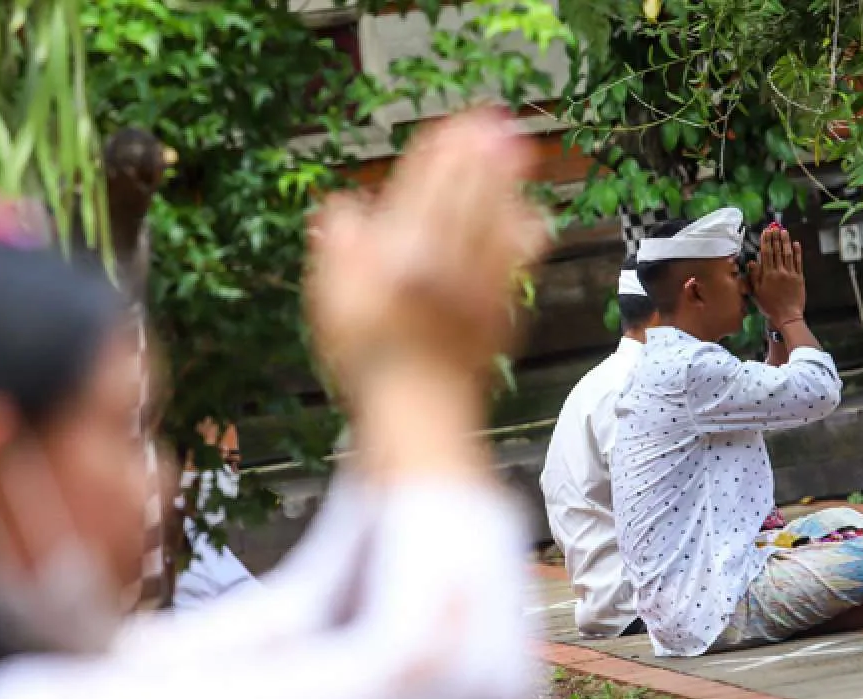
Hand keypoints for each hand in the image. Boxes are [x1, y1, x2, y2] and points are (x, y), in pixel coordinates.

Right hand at [304, 108, 549, 398]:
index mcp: (399, 252)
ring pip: (498, 219)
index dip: (440, 153)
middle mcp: (445, 260)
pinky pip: (519, 259)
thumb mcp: (330, 299)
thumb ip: (338, 245)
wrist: (417, 414)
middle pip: (467, 194)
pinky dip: (525, 230)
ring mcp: (478, 285)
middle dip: (481, 154)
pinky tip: (533, 215)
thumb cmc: (368, 359)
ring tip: (521, 152)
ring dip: (509, 182)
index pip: (424, 187)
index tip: (452, 126)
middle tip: (496, 121)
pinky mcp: (501, 309)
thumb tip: (344, 206)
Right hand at [748, 225, 805, 322]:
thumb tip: (751, 262)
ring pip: (787, 254)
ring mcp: (790, 274)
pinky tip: (796, 244)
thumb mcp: (756, 293)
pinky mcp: (799, 278)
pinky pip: (798, 262)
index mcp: (767, 275)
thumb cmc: (769, 307)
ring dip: (785, 241)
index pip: (766, 254)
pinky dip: (797, 252)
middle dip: (775, 238)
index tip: (765, 232)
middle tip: (774, 227)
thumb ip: (754, 276)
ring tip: (784, 231)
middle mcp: (779, 272)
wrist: (787, 316)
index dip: (766, 242)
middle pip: (777, 251)